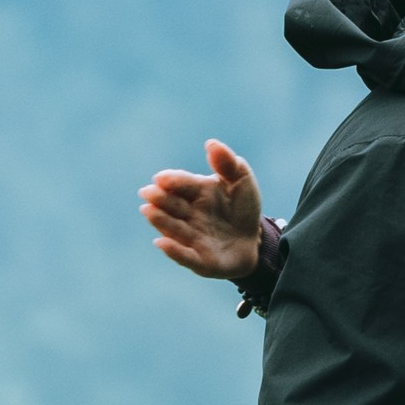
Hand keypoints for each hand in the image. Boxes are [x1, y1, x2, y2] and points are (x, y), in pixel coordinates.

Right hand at [140, 140, 264, 284]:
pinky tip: (161, 243)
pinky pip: (186, 256)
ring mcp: (193, 238)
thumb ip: (228, 163)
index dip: (172, 180)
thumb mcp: (242, 182)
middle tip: (149, 193)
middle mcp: (189, 215)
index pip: (182, 184)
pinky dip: (174, 251)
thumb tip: (211, 143)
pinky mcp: (201, 261)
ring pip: (174, 229)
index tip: (161, 178)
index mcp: (197, 193)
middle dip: (161, 199)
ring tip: (149, 211)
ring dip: (161, 221)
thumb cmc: (243, 209)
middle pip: (173, 206)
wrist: (255, 240)